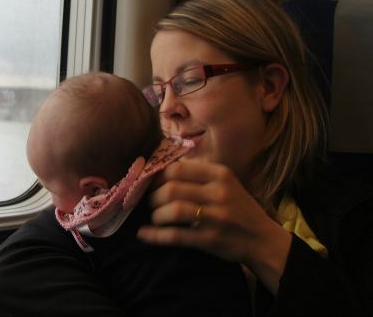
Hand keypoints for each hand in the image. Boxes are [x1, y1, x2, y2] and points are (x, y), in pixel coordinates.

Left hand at [137, 160, 291, 293]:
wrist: (263, 240)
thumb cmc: (238, 209)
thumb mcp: (225, 184)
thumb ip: (198, 175)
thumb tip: (160, 170)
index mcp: (220, 174)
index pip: (177, 168)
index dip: (157, 176)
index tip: (151, 184)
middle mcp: (218, 193)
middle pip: (171, 189)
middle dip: (153, 197)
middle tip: (150, 203)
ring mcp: (215, 217)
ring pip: (172, 211)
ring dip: (155, 215)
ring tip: (154, 217)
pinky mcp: (210, 239)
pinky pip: (175, 236)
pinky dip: (155, 235)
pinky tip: (144, 234)